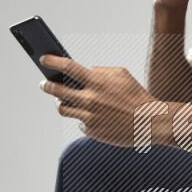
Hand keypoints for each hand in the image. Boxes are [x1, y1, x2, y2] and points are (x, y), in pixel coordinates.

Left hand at [39, 55, 160, 146]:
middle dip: (47, 85)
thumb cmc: (136, 96)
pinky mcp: (92, 131)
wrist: (149, 122)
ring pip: (63, 108)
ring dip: (60, 102)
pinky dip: (83, 118)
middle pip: (57, 91)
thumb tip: (85, 72)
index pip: (67, 67)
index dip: (52, 62)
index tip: (43, 59)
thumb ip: (100, 71)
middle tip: (44, 83)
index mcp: (96, 82)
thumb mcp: (122, 75)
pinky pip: (80, 122)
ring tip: (63, 100)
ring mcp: (89, 117)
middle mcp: (89, 100)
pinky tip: (92, 116)